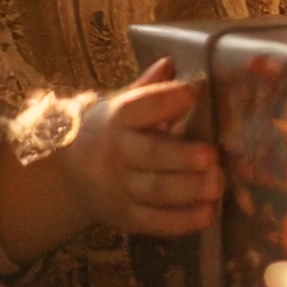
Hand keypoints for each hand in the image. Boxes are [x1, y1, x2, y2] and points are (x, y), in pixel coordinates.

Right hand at [0, 59, 220, 266]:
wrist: (68, 172)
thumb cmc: (110, 130)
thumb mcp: (122, 103)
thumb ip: (148, 87)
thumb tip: (170, 64)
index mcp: (117, 118)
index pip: (137, 107)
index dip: (165, 100)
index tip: (194, 93)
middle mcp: (116, 154)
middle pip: (150, 155)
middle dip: (181, 156)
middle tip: (212, 156)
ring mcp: (119, 189)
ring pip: (155, 191)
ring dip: (188, 190)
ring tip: (218, 184)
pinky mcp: (125, 218)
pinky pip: (153, 222)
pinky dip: (181, 221)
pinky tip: (207, 215)